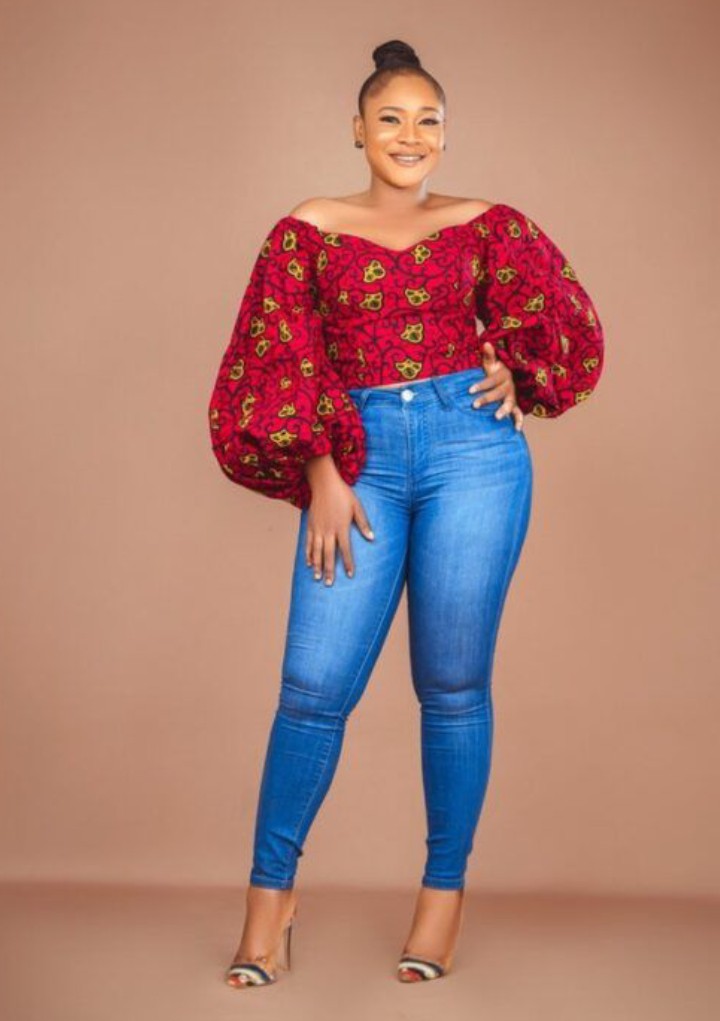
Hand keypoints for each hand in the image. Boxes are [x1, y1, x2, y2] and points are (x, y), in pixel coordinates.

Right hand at [303, 456, 374, 585]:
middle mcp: (328, 530)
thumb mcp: (357, 507)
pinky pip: (308, 542)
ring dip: (317, 565)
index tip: (350, 575)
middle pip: (328, 554)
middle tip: (329, 584)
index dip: (347, 562)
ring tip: (317, 578)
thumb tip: (372, 538)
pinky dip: (308, 554)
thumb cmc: (343, 494)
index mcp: (341, 527)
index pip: (345, 549)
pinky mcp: (310, 525)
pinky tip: (308, 563)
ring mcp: (317, 528)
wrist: (324, 483)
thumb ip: (364, 523)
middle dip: (329, 570)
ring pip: (316, 551)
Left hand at [470, 341, 524, 431]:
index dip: (481, 385)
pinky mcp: (515, 405)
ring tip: (496, 417)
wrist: (513, 376)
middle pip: (498, 393)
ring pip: (510, 403)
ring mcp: (513, 396)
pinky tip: (516, 429)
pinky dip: (519, 421)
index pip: (491, 380)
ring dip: (504, 410)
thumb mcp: (492, 363)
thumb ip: (489, 356)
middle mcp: (510, 386)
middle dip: (487, 399)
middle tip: (474, 405)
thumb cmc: (497, 371)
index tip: (469, 390)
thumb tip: (486, 343)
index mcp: (503, 375)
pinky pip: (519, 413)